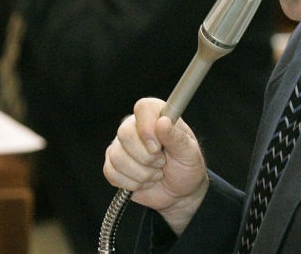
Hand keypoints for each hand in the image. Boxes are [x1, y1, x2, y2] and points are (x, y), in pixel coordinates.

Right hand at [104, 98, 208, 235]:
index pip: (143, 108)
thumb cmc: (186, 166)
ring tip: (156, 173)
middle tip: (161, 163)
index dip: (147, 128)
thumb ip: (176, 137)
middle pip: (125, 133)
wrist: (180, 191)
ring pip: (117, 156)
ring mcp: (122, 144)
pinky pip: (111, 172)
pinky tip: (144, 181)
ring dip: (141, 173)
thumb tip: (162, 122)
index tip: (157, 147)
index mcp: (157, 114)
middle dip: (145, 157)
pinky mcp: (113, 164)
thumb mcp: (189, 152)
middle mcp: (136, 125)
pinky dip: (131, 183)